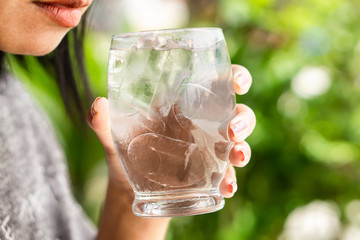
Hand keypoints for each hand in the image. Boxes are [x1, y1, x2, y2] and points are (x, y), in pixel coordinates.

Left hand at [87, 64, 254, 196]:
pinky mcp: (208, 175)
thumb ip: (104, 121)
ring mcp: (208, 150)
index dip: (235, 78)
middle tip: (232, 130)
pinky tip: (225, 188)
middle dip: (243, 119)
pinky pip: (225, 175)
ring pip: (237, 144)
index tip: (238, 82)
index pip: (217, 83)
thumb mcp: (114, 135)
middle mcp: (202, 124)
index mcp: (184, 105)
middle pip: (237, 114)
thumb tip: (97, 103)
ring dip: (242, 150)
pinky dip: (229, 181)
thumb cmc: (126, 150)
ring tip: (235, 158)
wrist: (129, 185)